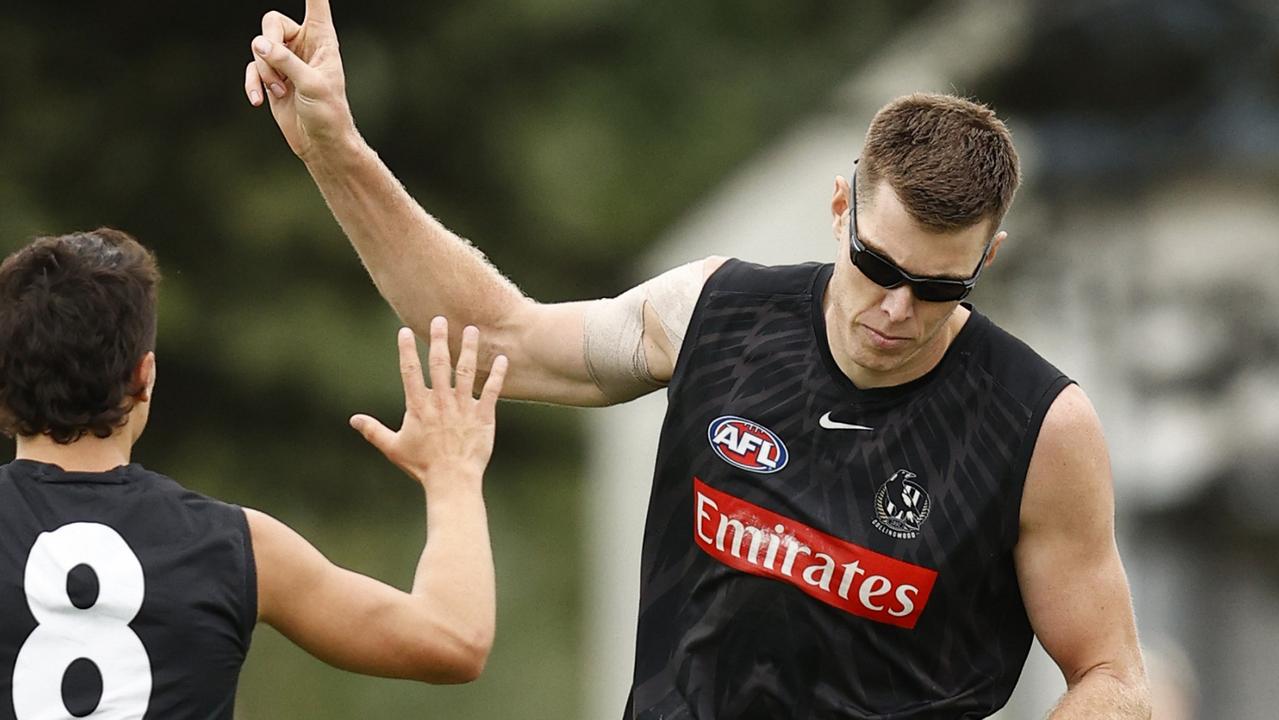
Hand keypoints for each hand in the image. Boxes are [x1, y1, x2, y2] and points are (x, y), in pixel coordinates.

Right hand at [244, 0, 355, 158]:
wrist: (321, 143)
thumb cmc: (328, 113)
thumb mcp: (312, 85)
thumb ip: (285, 62)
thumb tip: (258, 45)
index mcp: (322, 37)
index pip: (316, 0)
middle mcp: (303, 42)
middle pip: (271, 22)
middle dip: (268, 47)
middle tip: (278, 72)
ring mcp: (285, 59)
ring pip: (257, 48)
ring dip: (264, 72)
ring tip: (280, 92)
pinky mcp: (272, 76)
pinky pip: (251, 68)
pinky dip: (253, 84)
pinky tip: (260, 102)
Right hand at [350, 318, 507, 491]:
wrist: (452, 480)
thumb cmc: (422, 466)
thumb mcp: (393, 448)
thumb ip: (373, 431)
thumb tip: (353, 420)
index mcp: (419, 406)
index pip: (410, 371)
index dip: (406, 350)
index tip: (403, 331)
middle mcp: (441, 401)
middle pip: (439, 364)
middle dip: (439, 340)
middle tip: (440, 320)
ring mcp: (463, 407)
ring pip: (467, 372)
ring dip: (469, 349)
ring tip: (471, 329)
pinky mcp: (483, 416)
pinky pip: (492, 391)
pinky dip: (497, 375)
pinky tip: (502, 359)